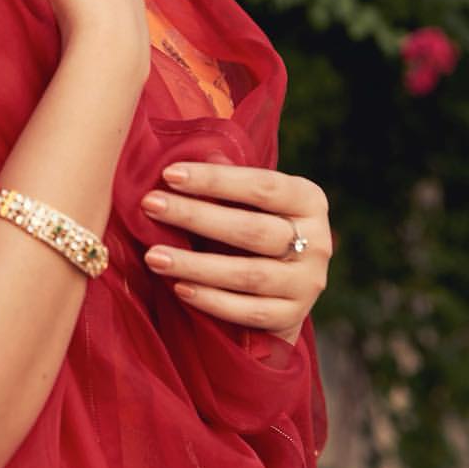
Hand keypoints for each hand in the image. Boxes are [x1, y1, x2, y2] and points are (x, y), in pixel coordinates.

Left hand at [139, 160, 331, 346]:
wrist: (281, 287)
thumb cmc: (255, 227)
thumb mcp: (249, 200)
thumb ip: (229, 178)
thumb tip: (199, 150)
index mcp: (309, 200)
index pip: (262, 186)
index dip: (214, 180)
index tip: (169, 174)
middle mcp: (318, 242)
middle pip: (251, 230)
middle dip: (195, 216)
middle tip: (150, 205)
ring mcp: (308, 283)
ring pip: (248, 274)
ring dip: (195, 265)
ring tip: (153, 256)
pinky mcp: (292, 317)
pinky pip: (248, 311)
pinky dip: (212, 300)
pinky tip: (179, 289)